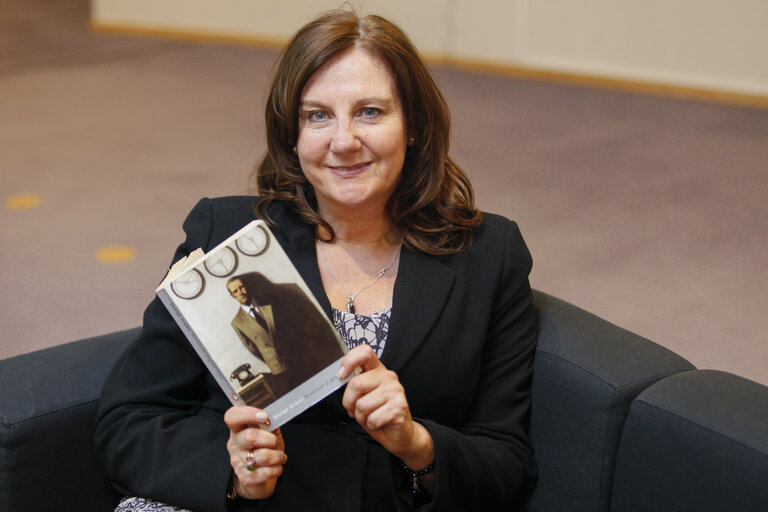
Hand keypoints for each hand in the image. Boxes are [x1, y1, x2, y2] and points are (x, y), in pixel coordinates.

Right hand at [225, 407, 286, 499]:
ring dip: (278, 456)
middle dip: (270, 439)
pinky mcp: (245, 478)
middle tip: (274, 443)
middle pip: (250, 436)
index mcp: (238, 429)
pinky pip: (266, 472)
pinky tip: (276, 467)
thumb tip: (276, 415)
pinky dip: (277, 469)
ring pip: (263, 456)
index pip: (232, 417)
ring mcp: (238, 462)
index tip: (264, 416)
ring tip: (279, 457)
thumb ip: (270, 423)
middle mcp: (235, 444)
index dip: (247, 414)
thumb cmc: (264, 449)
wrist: (259, 476)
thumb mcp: (268, 432)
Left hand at [337, 345, 433, 470]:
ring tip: (371, 416)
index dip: (349, 361)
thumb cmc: (378, 413)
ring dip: (361, 417)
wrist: (399, 433)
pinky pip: (373, 418)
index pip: (364, 352)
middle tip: (358, 409)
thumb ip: (354, 385)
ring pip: (362, 405)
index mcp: (377, 370)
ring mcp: (396, 390)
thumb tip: (340, 377)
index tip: (341, 375)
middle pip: (356, 384)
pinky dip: (371, 425)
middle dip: (350, 403)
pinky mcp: (399, 406)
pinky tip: (379, 422)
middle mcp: (388, 377)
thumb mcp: (363, 396)